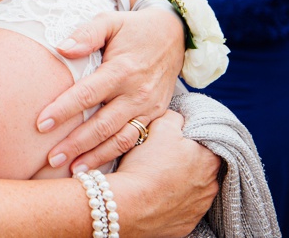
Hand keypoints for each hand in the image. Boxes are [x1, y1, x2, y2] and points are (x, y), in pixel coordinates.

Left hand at [37, 7, 183, 170]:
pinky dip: (115, 155)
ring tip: (72, 172)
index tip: (41, 124)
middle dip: (75, 144)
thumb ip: (86, 34)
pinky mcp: (155, 116)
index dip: (63, 110)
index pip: (87, 94)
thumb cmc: (134, 28)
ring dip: (95, 157)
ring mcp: (148, 108)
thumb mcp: (109, 21)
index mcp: (122, 70)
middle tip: (50, 158)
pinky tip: (97, 165)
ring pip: (119, 139)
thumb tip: (61, 48)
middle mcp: (137, 93)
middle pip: (102, 125)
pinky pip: (134, 140)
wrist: (175, 34)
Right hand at [111, 110, 219, 237]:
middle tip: (162, 157)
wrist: (130, 205)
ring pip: (192, 189)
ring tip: (156, 178)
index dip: (190, 138)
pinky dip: (171, 202)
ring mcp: (199, 208)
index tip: (173, 138)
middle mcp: (211, 186)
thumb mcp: (160, 127)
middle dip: (185, 161)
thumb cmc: (146, 165)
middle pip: (200, 167)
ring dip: (180, 183)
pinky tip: (155, 196)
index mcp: (210, 159)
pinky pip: (181, 209)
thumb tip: (177, 118)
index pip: (208, 142)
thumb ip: (174, 118)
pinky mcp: (185, 225)